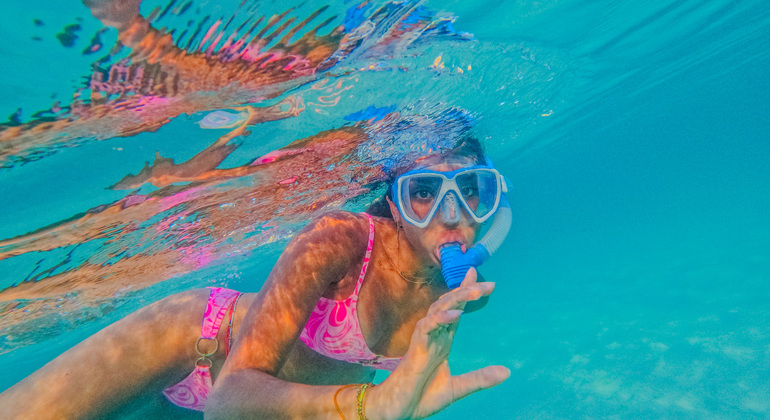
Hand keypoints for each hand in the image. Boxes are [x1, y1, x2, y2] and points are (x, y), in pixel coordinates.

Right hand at [367, 268, 509, 419]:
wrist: (399, 411)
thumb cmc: (421, 396)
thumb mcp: (457, 387)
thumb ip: (480, 378)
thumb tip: (508, 371)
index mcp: (443, 341)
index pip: (456, 310)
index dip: (466, 292)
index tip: (480, 276)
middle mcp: (434, 336)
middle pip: (450, 305)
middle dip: (467, 291)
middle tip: (490, 284)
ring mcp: (424, 340)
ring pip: (438, 309)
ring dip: (456, 298)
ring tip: (475, 290)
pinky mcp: (415, 349)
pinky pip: (426, 328)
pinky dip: (440, 319)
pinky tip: (456, 314)